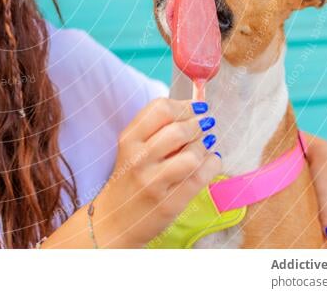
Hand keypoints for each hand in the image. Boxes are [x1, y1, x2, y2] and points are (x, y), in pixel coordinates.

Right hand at [92, 98, 220, 247]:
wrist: (114, 220)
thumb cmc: (129, 179)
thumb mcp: (132, 148)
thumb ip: (156, 128)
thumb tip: (195, 110)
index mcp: (129, 139)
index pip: (161, 108)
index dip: (185, 106)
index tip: (196, 108)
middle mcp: (138, 158)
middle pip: (179, 129)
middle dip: (199, 125)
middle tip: (205, 126)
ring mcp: (153, 181)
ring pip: (192, 154)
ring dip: (204, 147)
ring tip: (203, 148)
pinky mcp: (169, 202)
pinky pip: (201, 177)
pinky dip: (212, 164)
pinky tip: (210, 162)